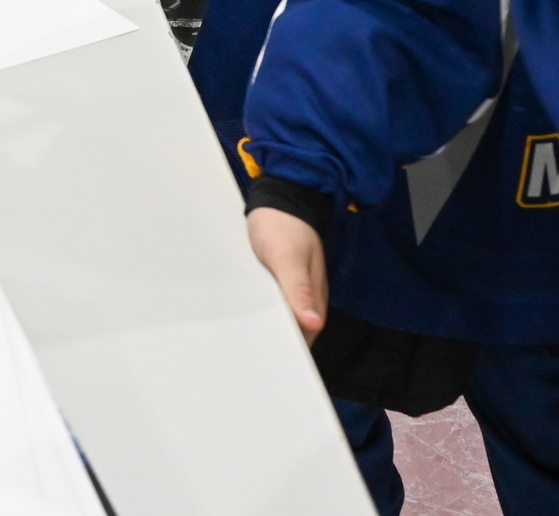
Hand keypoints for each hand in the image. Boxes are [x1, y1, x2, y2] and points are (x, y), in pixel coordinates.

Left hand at [247, 208, 328, 341]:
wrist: (282, 195)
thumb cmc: (285, 226)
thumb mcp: (287, 257)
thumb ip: (299, 289)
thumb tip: (314, 324)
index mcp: (314, 298)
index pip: (306, 337)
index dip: (290, 352)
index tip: (269, 363)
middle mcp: (307, 297)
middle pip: (294, 331)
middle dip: (276, 343)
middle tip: (249, 354)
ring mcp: (294, 287)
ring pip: (282, 316)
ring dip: (268, 325)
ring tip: (244, 339)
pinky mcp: (281, 277)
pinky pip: (274, 300)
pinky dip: (262, 307)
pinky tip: (247, 311)